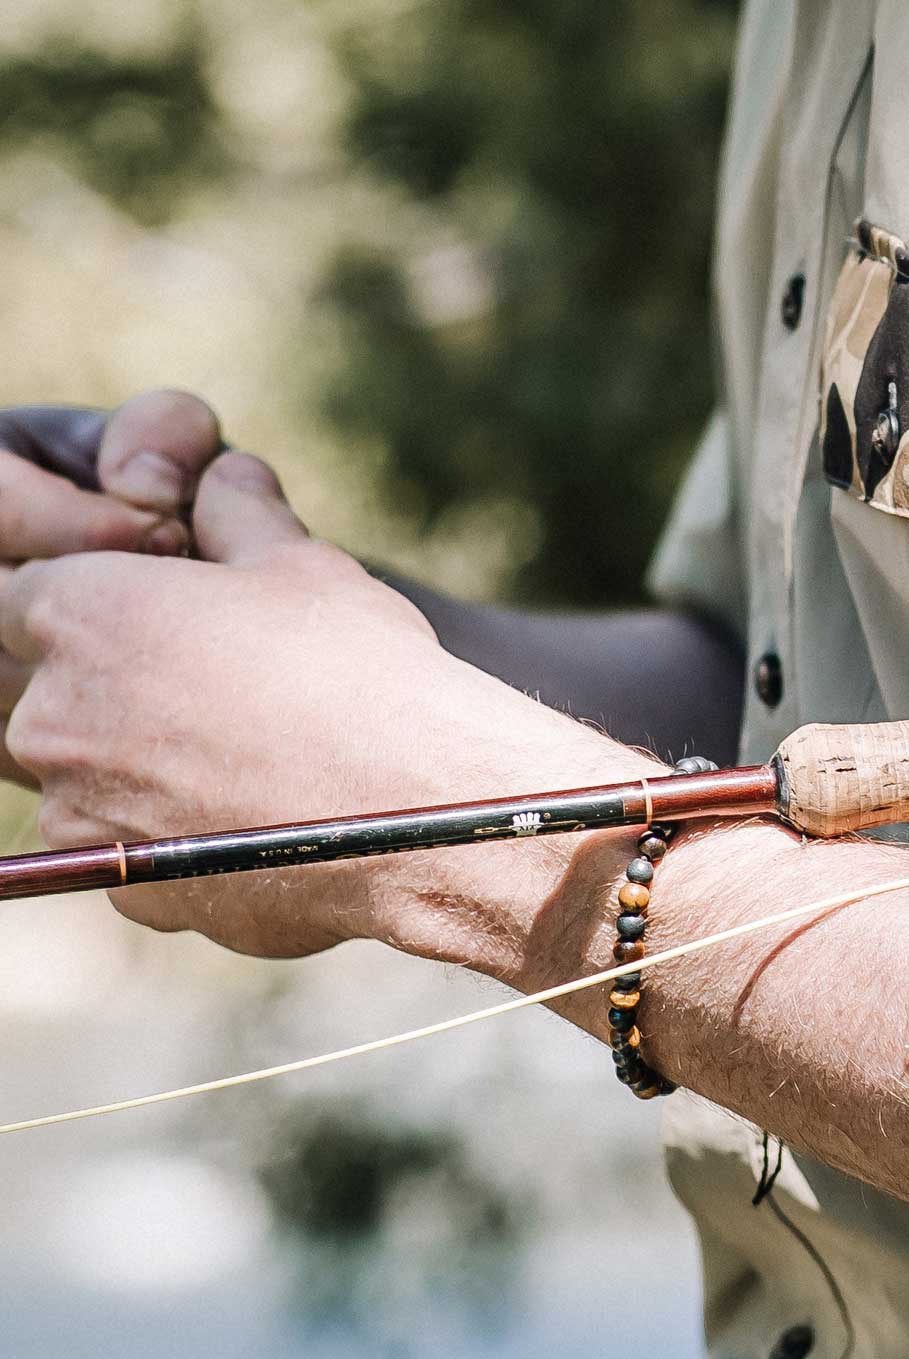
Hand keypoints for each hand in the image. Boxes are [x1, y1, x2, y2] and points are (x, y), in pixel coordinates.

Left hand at [1, 453, 637, 958]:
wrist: (419, 809)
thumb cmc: (356, 669)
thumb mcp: (302, 564)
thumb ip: (238, 515)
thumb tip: (224, 474)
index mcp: (77, 611)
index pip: (23, 595)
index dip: (88, 603)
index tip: (150, 619)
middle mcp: (50, 713)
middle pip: (38, 691)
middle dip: (103, 686)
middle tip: (203, 686)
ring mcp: (79, 809)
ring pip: (81, 776)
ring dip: (136, 763)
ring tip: (240, 755)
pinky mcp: (125, 884)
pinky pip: (129, 847)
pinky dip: (174, 831)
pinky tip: (254, 813)